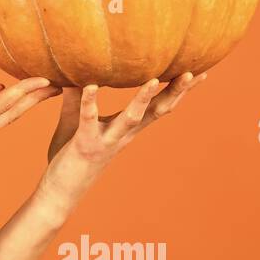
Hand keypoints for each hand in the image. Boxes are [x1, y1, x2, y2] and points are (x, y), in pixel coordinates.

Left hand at [46, 71, 207, 166]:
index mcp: (127, 128)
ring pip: (132, 118)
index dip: (178, 91)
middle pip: (156, 111)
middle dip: (176, 92)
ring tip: (154, 79)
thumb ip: (79, 96)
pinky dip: (89, 102)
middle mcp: (123, 134)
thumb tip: (80, 68)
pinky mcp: (85, 144)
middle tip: (193, 72)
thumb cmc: (71, 155)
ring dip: (143, 98)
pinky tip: (90, 86)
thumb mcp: (77, 120)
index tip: (197, 72)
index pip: (159, 106)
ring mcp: (107, 140)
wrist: (61, 190)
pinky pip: (88, 120)